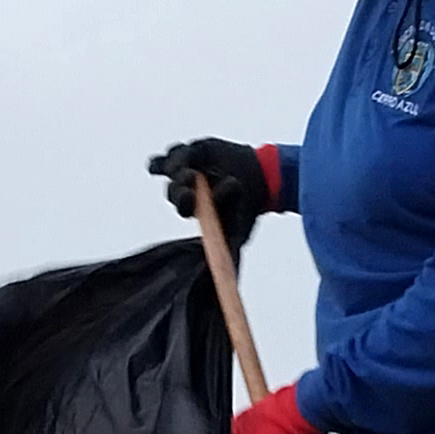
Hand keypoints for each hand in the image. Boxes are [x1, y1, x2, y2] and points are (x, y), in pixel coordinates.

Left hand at [150, 138, 277, 246]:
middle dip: (181, 185)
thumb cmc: (246, 209)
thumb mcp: (238, 232)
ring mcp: (187, 168)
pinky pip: (175, 152)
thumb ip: (227, 254)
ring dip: (177, 165)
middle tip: (191, 178)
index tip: (193, 197)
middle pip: (174, 188)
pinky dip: (177, 153)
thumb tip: (223, 282)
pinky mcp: (192, 151)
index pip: (183, 205)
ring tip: (190, 165)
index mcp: (194, 207)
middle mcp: (187, 189)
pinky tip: (185, 153)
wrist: (263, 178)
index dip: (185, 201)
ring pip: (171, 166)